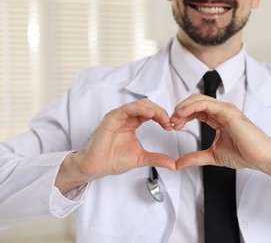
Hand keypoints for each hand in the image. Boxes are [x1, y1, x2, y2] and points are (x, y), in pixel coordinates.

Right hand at [55, 99, 175, 193]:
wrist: (95, 167)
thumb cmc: (112, 160)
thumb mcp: (141, 158)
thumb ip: (157, 158)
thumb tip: (173, 164)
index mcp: (132, 123)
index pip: (151, 114)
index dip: (162, 117)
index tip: (171, 126)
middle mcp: (126, 118)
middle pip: (147, 106)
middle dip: (160, 112)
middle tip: (169, 122)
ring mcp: (118, 117)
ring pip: (139, 104)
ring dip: (153, 109)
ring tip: (163, 118)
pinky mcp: (111, 118)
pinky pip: (127, 109)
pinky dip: (140, 109)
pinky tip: (150, 114)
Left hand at [171, 94, 270, 187]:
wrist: (260, 157)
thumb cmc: (244, 154)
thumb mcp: (212, 156)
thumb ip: (195, 157)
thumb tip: (179, 163)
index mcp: (218, 118)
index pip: (196, 110)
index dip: (182, 116)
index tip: (173, 126)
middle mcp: (221, 111)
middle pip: (195, 101)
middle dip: (180, 110)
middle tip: (171, 122)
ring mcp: (225, 110)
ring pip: (198, 99)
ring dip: (183, 107)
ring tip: (175, 118)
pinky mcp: (228, 112)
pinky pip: (206, 104)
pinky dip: (191, 107)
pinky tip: (182, 114)